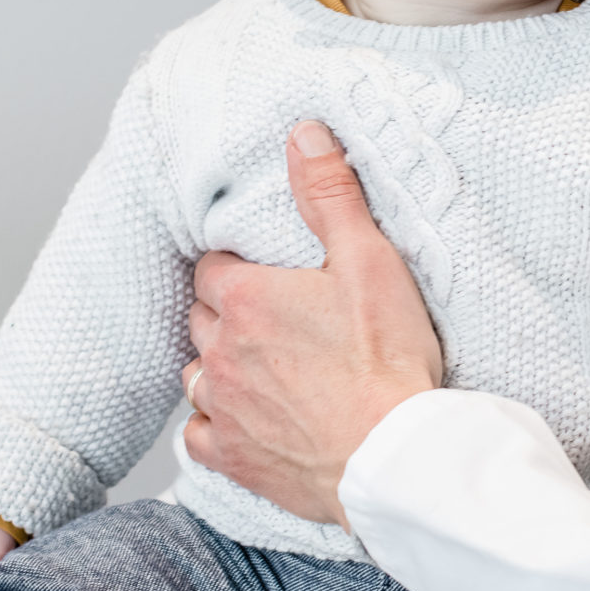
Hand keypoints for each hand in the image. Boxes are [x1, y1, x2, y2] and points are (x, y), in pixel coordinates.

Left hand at [181, 121, 443, 526]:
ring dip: (220, 365)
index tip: (274, 279)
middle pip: (202, 317)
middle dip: (230, 313)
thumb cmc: (387, 361)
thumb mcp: (369, 261)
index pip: (215, 267)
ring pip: (196, 373)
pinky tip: (244, 420)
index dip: (243, 269)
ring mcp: (222, 408)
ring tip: (263, 367)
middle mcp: (218, 351)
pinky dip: (215, 425)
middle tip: (277, 319)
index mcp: (245, 298)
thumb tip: (301, 133)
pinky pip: (199, 435)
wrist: (393, 457)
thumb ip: (329, 194)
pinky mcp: (233, 458)